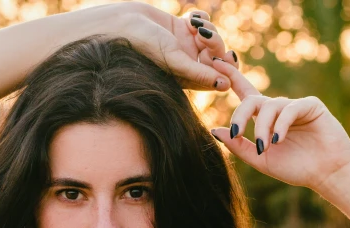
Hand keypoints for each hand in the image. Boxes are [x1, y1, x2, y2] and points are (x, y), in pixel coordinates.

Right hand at [111, 2, 234, 90]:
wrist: (123, 23)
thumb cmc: (145, 46)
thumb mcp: (175, 61)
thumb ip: (201, 74)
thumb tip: (226, 86)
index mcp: (187, 78)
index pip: (217, 77)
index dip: (225, 67)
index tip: (224, 57)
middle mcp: (188, 63)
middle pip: (217, 56)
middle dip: (216, 44)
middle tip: (204, 37)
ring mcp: (185, 45)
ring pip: (212, 37)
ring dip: (209, 29)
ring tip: (193, 26)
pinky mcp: (182, 27)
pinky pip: (204, 22)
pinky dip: (202, 18)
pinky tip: (190, 18)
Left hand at [208, 58, 349, 190]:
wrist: (327, 175)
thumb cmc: (296, 168)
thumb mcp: (261, 159)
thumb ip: (239, 146)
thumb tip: (214, 130)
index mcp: (266, 119)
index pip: (245, 94)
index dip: (231, 77)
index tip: (214, 62)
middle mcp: (278, 109)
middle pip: (252, 100)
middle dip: (240, 115)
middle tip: (236, 133)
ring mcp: (295, 105)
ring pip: (269, 106)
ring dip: (262, 127)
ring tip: (264, 146)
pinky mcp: (310, 105)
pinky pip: (290, 109)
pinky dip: (281, 124)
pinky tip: (279, 139)